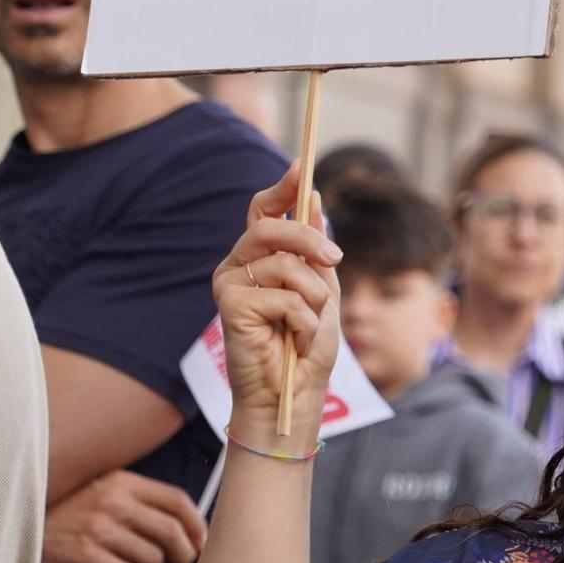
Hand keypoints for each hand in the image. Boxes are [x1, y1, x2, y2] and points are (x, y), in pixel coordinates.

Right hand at [40, 469, 207, 562]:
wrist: (21, 526)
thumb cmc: (69, 512)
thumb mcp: (103, 490)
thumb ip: (138, 500)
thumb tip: (184, 525)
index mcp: (123, 482)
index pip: (176, 500)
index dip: (196, 524)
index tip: (199, 541)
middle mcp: (114, 502)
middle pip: (171, 530)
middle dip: (184, 553)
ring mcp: (100, 530)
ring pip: (153, 557)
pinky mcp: (86, 558)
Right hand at [213, 162, 341, 455]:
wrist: (291, 395)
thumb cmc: (305, 346)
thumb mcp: (320, 290)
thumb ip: (315, 249)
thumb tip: (313, 197)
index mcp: (260, 258)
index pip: (264, 210)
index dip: (282, 188)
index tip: (301, 167)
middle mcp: (239, 264)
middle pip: (273, 226)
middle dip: (310, 240)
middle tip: (334, 259)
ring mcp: (230, 283)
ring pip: (285, 264)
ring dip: (313, 299)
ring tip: (308, 326)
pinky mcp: (229, 304)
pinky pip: (283, 296)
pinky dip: (303, 321)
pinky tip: (293, 340)